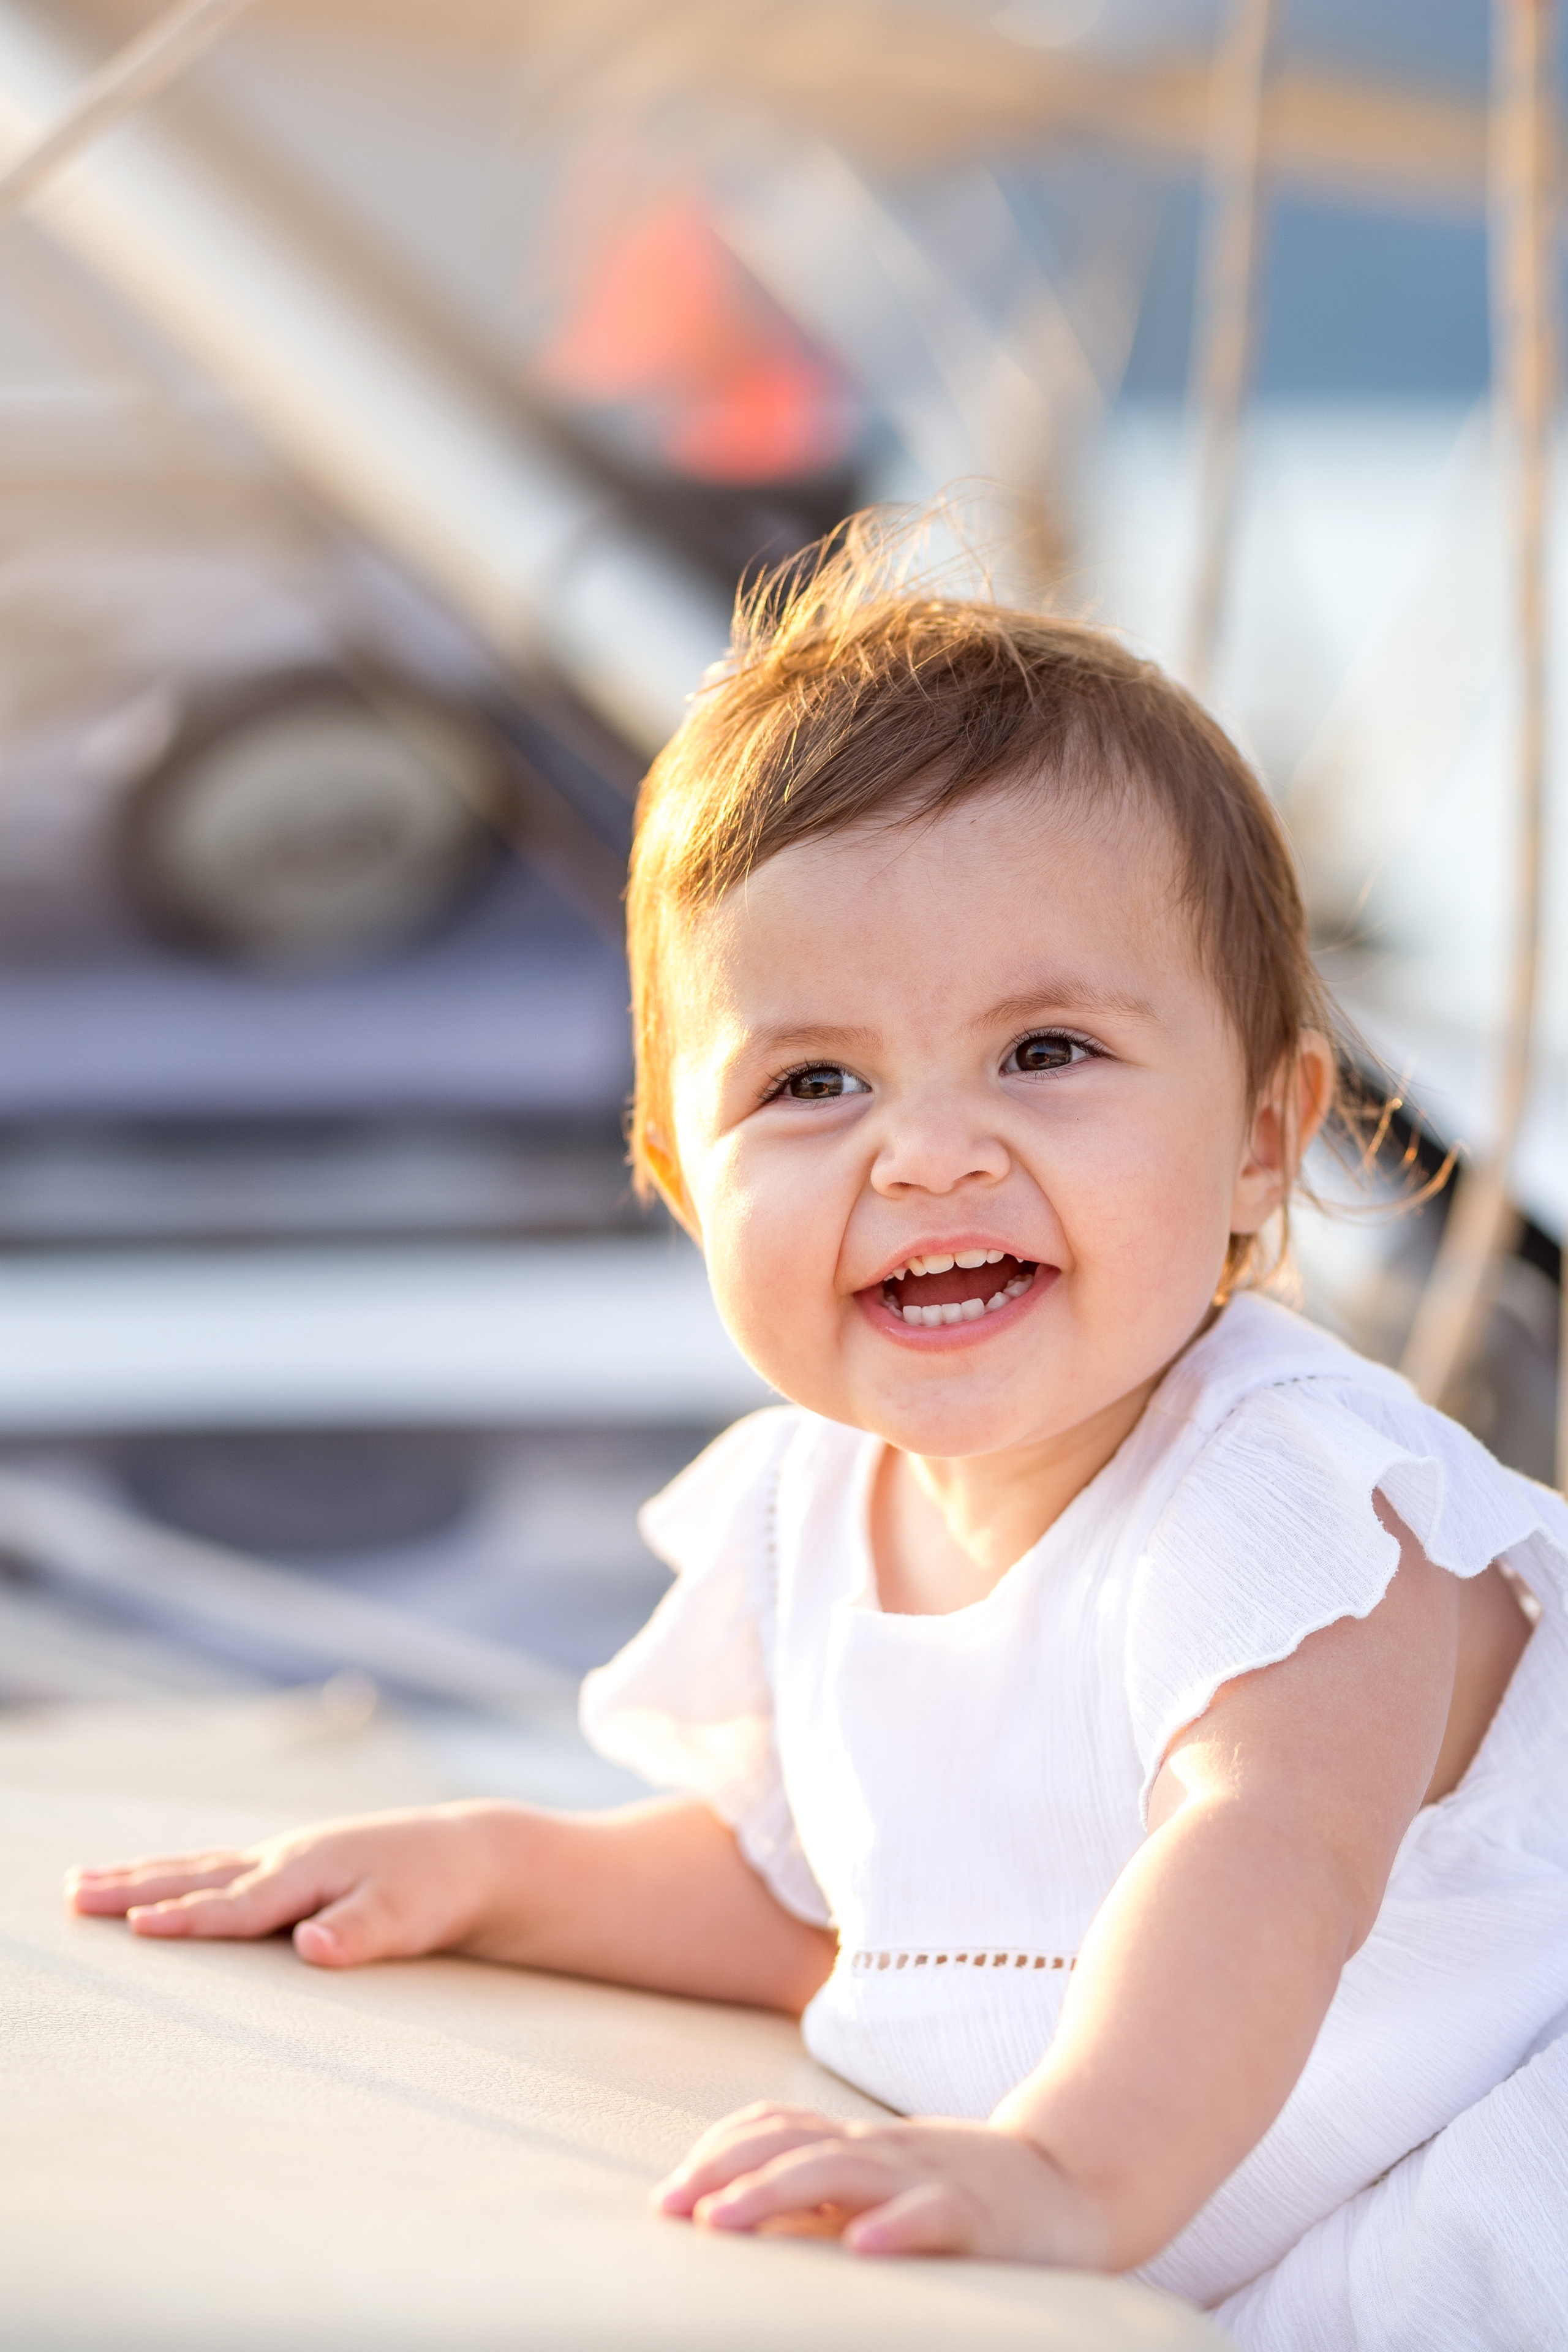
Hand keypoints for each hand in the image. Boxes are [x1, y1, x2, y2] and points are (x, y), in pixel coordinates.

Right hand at [64, 1802, 508, 1968]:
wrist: (472, 1856)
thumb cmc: (439, 1890)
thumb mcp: (409, 1916)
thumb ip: (359, 1933)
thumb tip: (311, 1946)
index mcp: (308, 1873)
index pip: (236, 1906)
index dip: (187, 1920)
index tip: (135, 1929)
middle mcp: (288, 1860)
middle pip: (198, 1877)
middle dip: (133, 1888)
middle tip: (73, 1892)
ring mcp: (288, 1860)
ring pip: (201, 1868)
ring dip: (143, 1876)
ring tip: (85, 1881)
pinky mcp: (294, 1868)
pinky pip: (221, 1871)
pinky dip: (179, 1875)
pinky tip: (157, 1883)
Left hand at [653, 2102, 1110, 2264]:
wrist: (1075, 2178)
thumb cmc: (965, 2192)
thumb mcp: (887, 2186)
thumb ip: (825, 2196)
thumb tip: (742, 2220)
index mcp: (861, 2145)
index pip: (775, 2131)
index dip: (717, 2154)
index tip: (666, 2193)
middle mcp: (884, 2151)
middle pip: (790, 2148)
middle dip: (725, 2175)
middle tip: (670, 2207)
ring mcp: (928, 2176)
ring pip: (842, 2173)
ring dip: (774, 2194)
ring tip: (720, 2222)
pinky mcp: (978, 2213)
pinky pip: (931, 2216)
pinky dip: (894, 2228)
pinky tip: (860, 2247)